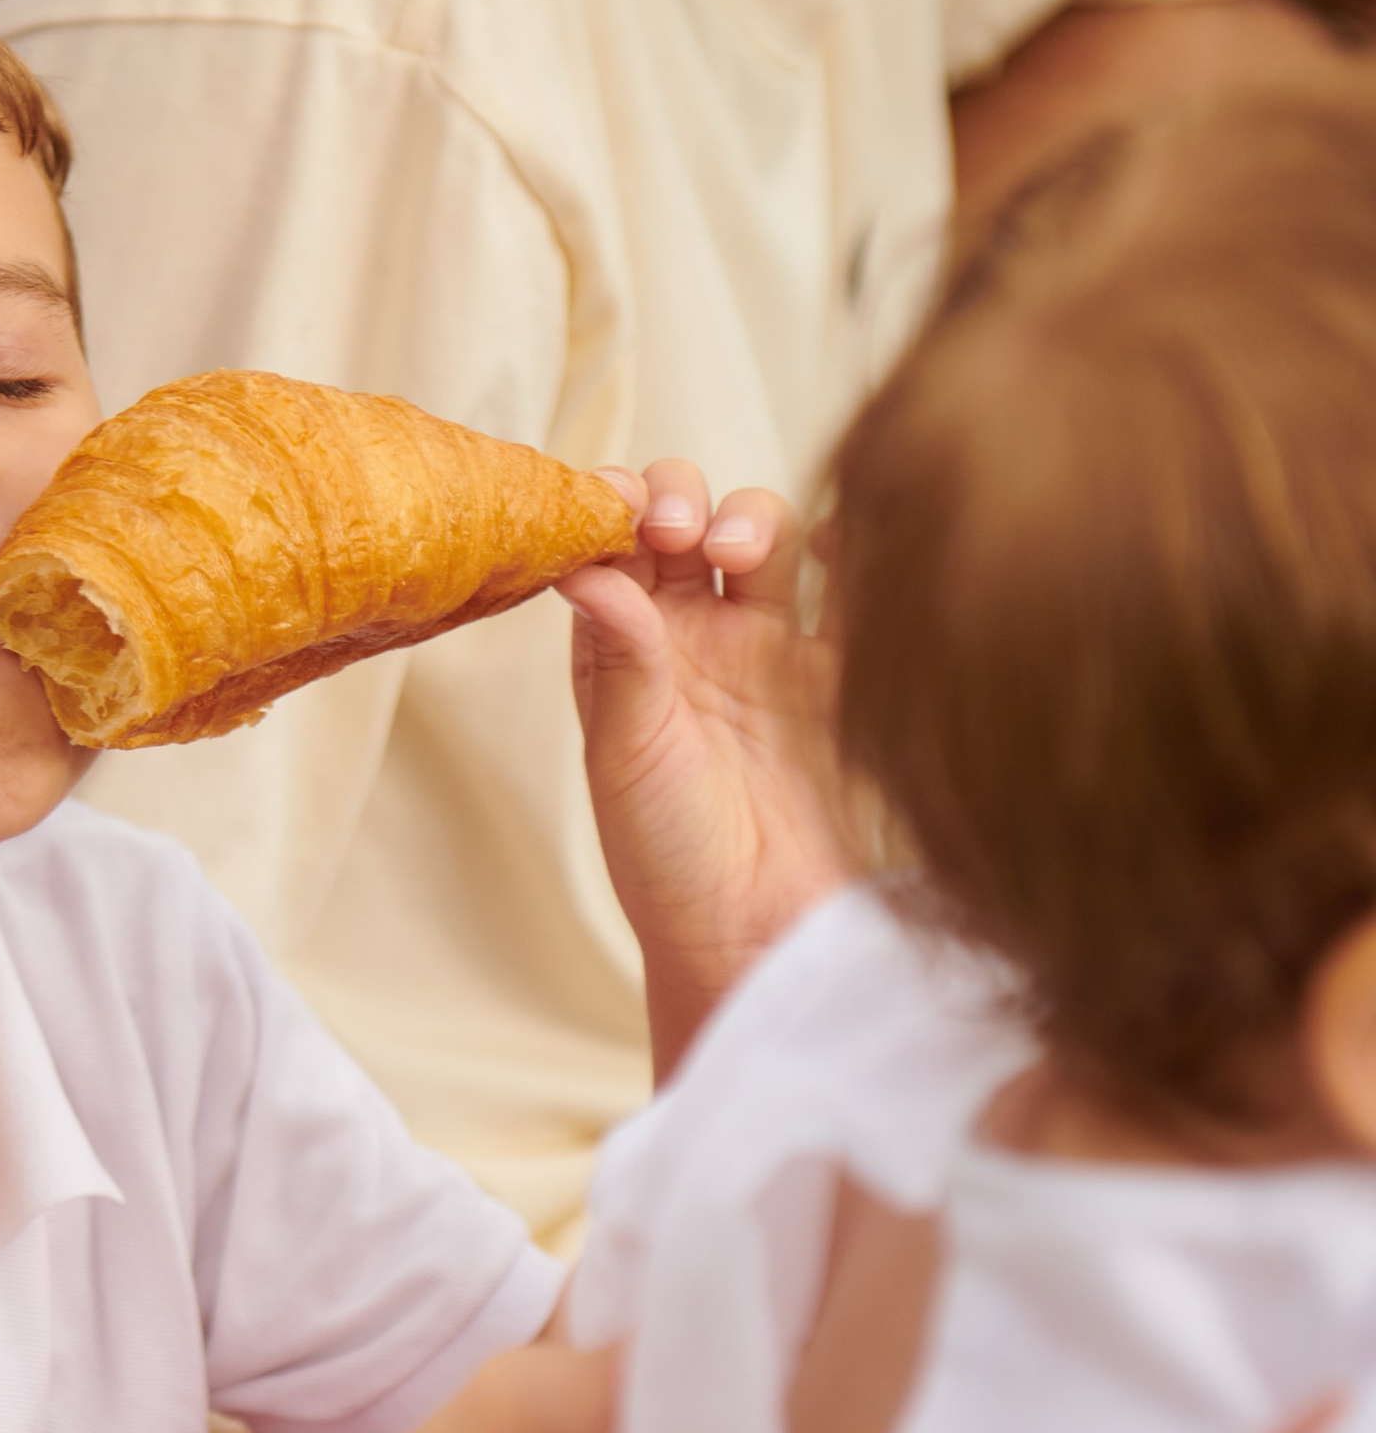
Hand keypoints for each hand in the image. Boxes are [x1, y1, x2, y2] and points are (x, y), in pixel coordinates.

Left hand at [564, 460, 849, 1077]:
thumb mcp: (628, 754)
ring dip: (749, 518)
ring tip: (733, 550)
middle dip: (680, 500)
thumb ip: (621, 658)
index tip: (614, 508)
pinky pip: (845, 588)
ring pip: (762, 537)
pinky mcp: (836, 670)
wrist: (754, 932)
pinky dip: (844, 548)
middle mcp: (690, 634)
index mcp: (621, 647)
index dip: (612, 507)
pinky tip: (829, 547)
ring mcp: (766, 646)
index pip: (612, 543)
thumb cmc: (669, 856)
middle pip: (687, 518)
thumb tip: (587, 569)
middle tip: (676, 533)